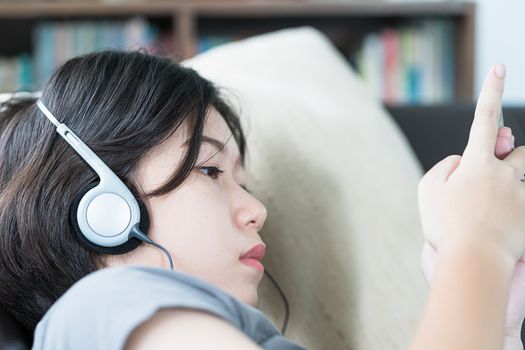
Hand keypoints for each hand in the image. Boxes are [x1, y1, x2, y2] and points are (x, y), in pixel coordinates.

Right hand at [418, 64, 524, 261]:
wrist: (474, 261)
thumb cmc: (446, 225)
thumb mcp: (428, 189)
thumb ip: (445, 165)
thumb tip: (461, 161)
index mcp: (477, 163)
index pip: (485, 118)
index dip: (491, 91)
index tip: (500, 67)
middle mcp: (505, 173)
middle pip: (519, 152)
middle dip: (509, 157)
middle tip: (493, 176)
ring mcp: (521, 194)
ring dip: (513, 181)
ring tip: (493, 208)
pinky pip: (524, 200)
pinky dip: (511, 209)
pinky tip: (498, 226)